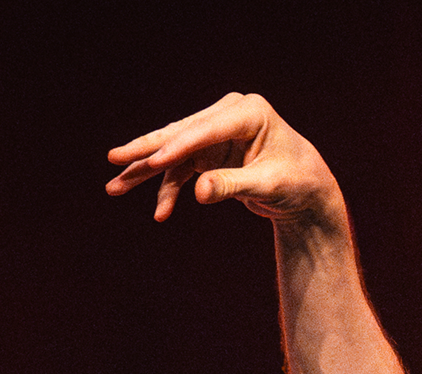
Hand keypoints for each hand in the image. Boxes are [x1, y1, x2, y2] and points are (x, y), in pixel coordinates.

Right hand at [105, 92, 339, 225]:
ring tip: (114, 189)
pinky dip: (169, 190)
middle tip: (112, 160)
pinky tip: (161, 213)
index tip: (153, 161)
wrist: (308, 192)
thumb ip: (234, 186)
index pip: (205, 130)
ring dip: (145, 173)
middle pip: (180, 135)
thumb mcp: (269, 186)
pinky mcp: (208, 152)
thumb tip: (200, 192)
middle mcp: (227, 115)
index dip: (178, 147)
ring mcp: (215, 133)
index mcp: (248, 112)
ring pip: (173, 153)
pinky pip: (181, 171)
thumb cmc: (298, 182)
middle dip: (146, 152)